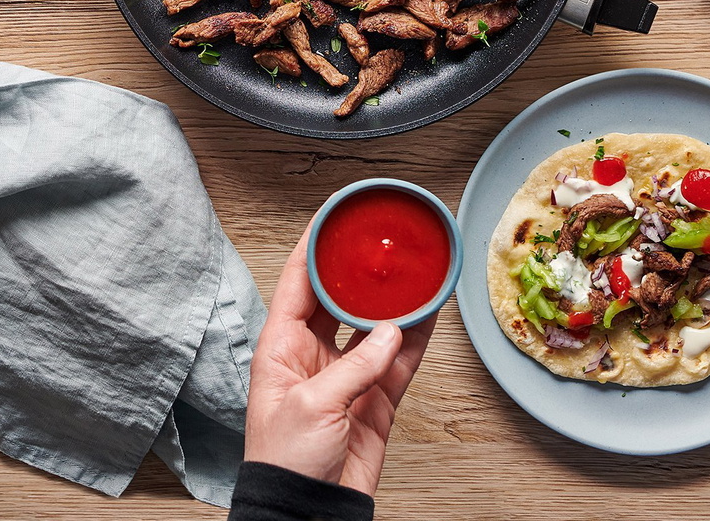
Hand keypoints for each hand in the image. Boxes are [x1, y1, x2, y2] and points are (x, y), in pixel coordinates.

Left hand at [243, 226, 433, 494]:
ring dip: (394, 303)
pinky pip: (398, 360)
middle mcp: (311, 355)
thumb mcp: (314, 405)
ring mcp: (344, 376)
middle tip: (382, 243)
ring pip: (374, 327)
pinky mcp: (373, 400)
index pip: (296, 282)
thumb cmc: (285, 462)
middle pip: (338, 298)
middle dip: (359, 271)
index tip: (333, 217)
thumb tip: (389, 333)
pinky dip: (416, 339)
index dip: (314, 247)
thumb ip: (354, 366)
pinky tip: (430, 314)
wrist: (307, 512)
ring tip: (415, 273)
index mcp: (280, 347)